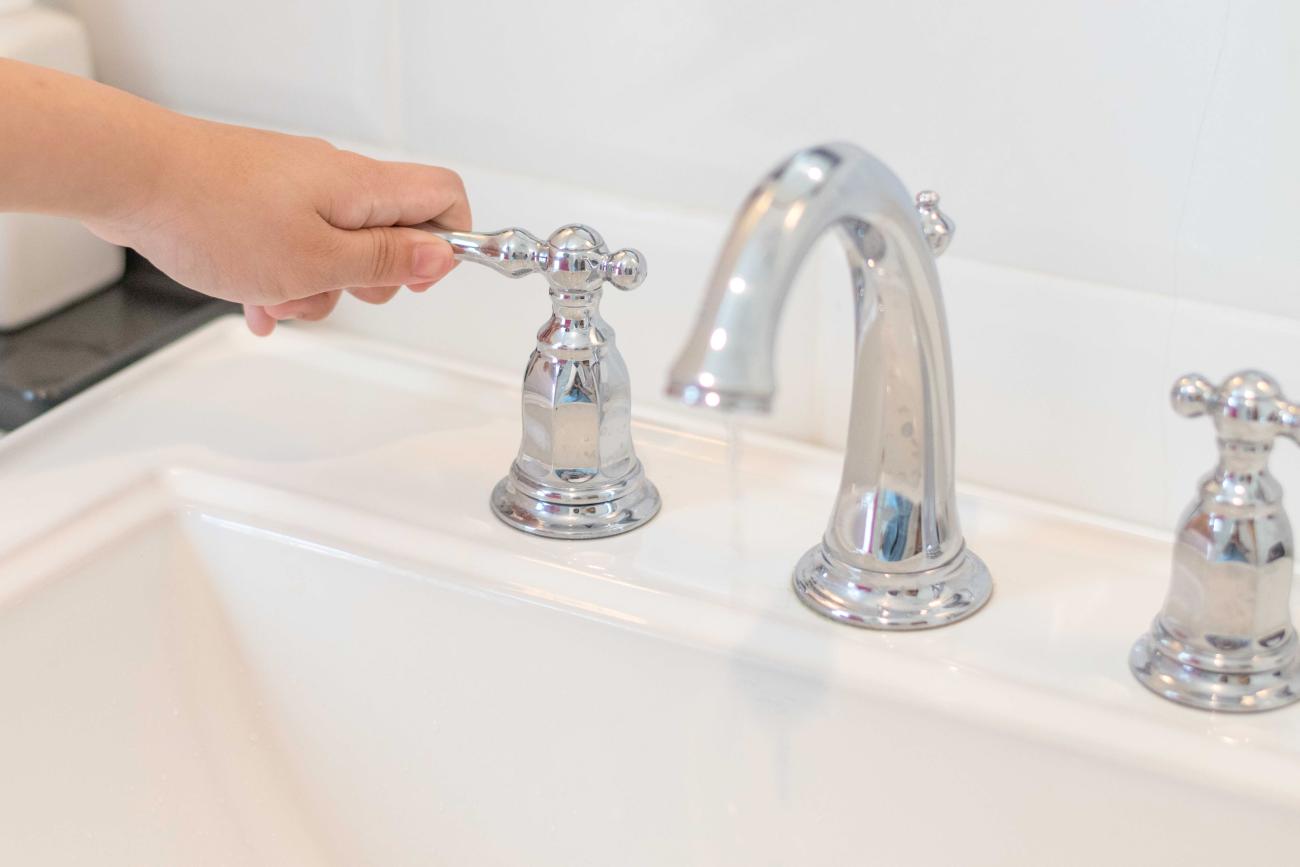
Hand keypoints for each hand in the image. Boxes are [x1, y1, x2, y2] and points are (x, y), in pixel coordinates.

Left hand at [85, 119, 469, 334]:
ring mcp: (294, 188)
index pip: (444, 197)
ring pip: (335, 249)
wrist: (130, 176)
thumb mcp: (317, 260)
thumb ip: (385, 261)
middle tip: (336, 290)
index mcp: (362, 189)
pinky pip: (291, 247)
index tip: (418, 282)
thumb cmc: (215, 215)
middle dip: (369, 280)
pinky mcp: (258, 199)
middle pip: (390, 234)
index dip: (447, 245)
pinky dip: (281, 278)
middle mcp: (334, 179)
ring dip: (314, 287)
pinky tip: (254, 301)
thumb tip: (442, 256)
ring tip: (274, 295)